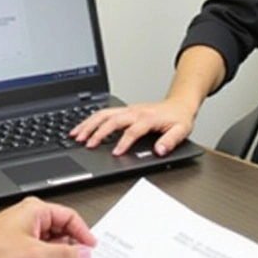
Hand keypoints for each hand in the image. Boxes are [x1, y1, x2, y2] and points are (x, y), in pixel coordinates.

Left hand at [0, 197, 95, 257]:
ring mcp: (22, 226)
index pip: (70, 217)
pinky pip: (38, 244)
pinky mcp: (16, 238)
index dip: (83, 233)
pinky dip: (45, 255)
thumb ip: (63, 254)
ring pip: (50, 238)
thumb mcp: (35, 256)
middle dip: (71, 244)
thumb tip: (82, 252)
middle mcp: (29, 214)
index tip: (91, 247)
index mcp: (36, 209)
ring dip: (57, 252)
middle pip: (61, 227)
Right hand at [68, 98, 195, 155]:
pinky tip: (83, 126)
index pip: (132, 131)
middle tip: (87, 144)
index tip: (115, 153)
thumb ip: (170, 141)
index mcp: (147, 117)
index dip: (123, 142)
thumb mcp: (181, 131)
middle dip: (97, 131)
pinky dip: (91, 119)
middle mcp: (135, 111)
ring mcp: (128, 109)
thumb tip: (160, 151)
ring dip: (89, 124)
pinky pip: (104, 112)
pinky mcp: (124, 110)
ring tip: (76, 135)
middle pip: (111, 119)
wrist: (179, 104)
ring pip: (103, 114)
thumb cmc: (179, 118)